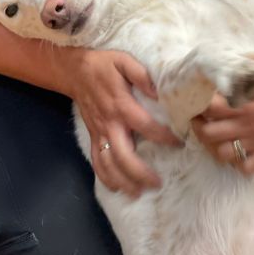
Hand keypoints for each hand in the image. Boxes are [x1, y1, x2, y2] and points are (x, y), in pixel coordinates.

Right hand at [57, 47, 181, 196]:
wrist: (74, 70)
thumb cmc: (103, 64)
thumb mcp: (124, 61)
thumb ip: (142, 75)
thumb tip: (160, 91)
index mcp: (121, 105)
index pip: (146, 126)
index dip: (164, 137)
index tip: (180, 143)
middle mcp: (109, 124)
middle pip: (123, 156)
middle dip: (140, 173)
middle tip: (157, 183)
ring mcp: (99, 133)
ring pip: (108, 164)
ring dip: (123, 181)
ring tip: (139, 193)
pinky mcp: (93, 137)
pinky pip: (97, 162)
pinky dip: (106, 178)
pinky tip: (118, 188)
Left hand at [191, 57, 253, 174]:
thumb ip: (232, 68)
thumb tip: (211, 70)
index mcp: (242, 101)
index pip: (207, 109)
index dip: (198, 105)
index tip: (196, 101)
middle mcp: (247, 123)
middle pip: (208, 134)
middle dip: (199, 126)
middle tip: (199, 120)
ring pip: (223, 155)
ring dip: (214, 146)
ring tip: (214, 137)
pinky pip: (247, 168)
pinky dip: (238, 163)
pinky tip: (236, 151)